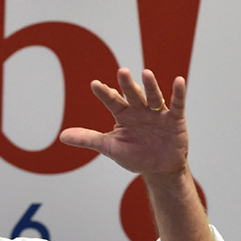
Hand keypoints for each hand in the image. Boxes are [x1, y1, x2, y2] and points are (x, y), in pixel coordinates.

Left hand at [59, 67, 188, 177]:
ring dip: (150, 86)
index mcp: (123, 115)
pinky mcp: (175, 119)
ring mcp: (157, 113)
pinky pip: (177, 104)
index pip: (112, 102)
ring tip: (146, 73)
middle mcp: (139, 110)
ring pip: (153, 97)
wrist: (159, 169)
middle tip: (121, 72)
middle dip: (127, 85)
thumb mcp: (109, 148)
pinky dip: (178, 93)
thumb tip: (62, 136)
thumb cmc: (134, 155)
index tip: (94, 84)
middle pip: (132, 95)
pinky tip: (179, 81)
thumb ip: (88, 139)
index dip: (104, 94)